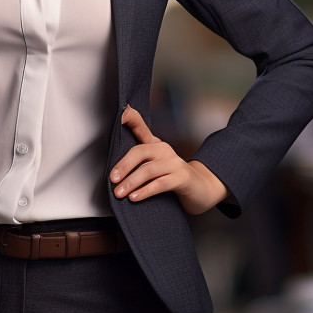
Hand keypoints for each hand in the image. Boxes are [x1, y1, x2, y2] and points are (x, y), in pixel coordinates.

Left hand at [110, 105, 228, 214]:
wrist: (200, 188)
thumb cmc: (171, 176)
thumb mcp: (153, 165)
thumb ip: (136, 159)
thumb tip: (112, 159)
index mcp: (155, 144)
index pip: (139, 126)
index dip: (130, 118)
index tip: (120, 114)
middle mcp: (164, 149)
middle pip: (139, 152)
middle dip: (123, 166)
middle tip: (112, 179)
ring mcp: (174, 163)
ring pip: (148, 171)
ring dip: (131, 182)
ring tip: (119, 193)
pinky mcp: (182, 178)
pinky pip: (160, 184)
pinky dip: (145, 191)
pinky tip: (134, 197)